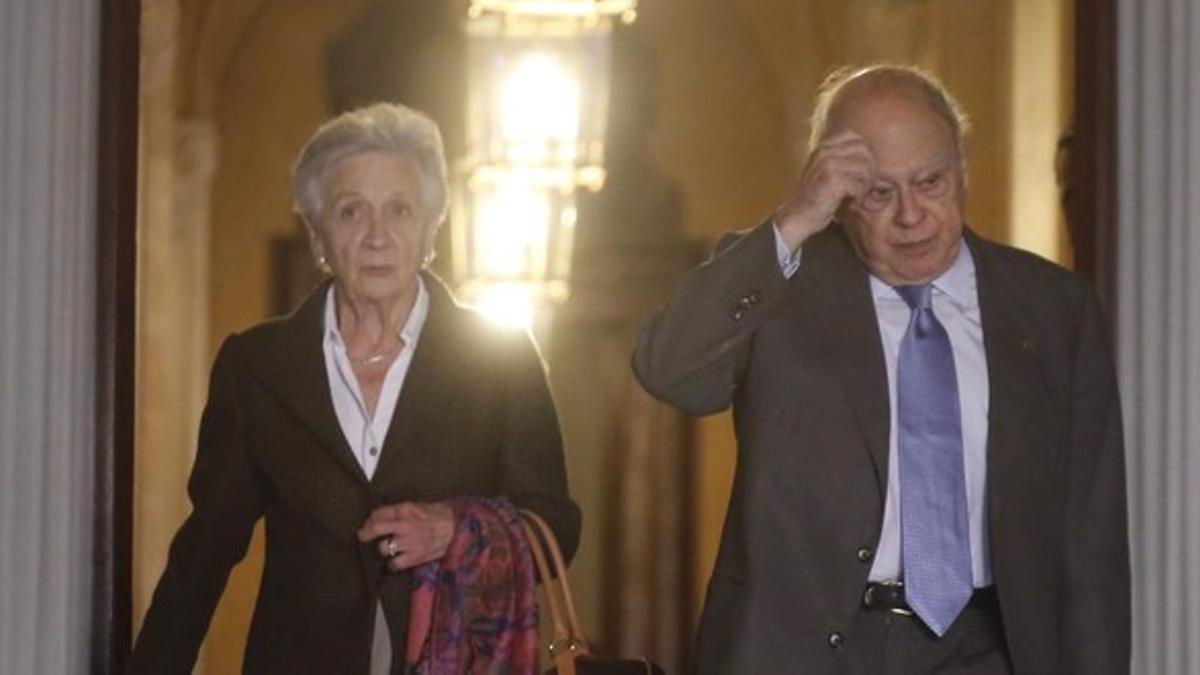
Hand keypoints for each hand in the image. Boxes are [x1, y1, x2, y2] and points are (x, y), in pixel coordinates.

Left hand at [357, 501, 454, 571]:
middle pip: (376, 528)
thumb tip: (383, 516)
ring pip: (382, 548)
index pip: (379, 512)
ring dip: (383, 549)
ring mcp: (409, 541)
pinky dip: (393, 564)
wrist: (459, 529)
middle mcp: (405, 524)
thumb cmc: (441, 516)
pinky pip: (394, 564)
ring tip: (388, 549)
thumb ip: (401, 511)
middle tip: (363, 536)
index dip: (371, 519)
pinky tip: (397, 561)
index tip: (369, 523)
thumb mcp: (420, 506)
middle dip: (366, 533)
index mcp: (406, 509)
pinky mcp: (415, 556)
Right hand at [775, 130, 875, 250]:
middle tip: (864, 184)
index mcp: (823, 147)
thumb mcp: (824, 171)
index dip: (864, 153)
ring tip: (857, 194)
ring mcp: (828, 165)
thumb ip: (841, 159)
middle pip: (864, 151)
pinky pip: (859, 184)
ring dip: (866, 184)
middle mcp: (824, 152)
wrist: (797, 216)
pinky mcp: (833, 181)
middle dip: (869, 168)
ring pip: (865, 167)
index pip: (855, 137)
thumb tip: (872, 157)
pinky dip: (859, 195)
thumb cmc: (814, 197)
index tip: (861, 170)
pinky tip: (851, 201)